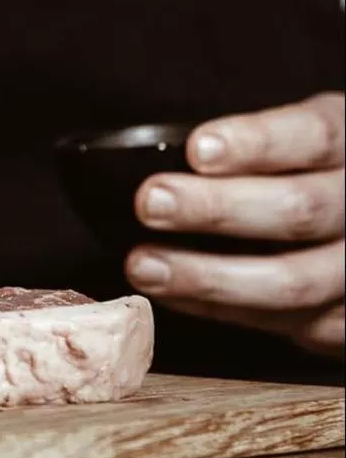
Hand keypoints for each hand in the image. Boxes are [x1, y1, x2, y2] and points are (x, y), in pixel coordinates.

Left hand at [124, 93, 344, 356]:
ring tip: (145, 265)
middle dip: (217, 208)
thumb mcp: (300, 133)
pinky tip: (175, 295)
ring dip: (209, 276)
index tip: (197, 149)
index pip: (312, 137)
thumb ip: (255, 141)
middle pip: (299, 210)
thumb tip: (164, 151)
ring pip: (294, 282)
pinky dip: (222, 310)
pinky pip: (286, 324)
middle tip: (151, 202)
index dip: (255, 143)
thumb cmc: (311, 167)